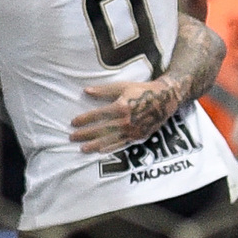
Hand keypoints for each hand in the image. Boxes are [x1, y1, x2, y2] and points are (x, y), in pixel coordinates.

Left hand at [70, 77, 185, 154]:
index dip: (84, 119)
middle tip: (72, 137)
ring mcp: (132, 131)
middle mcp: (126, 121)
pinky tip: (100, 151)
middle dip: (85, 134)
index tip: (73, 123)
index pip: (97, 115)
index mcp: (121, 107)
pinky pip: (121, 144)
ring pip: (109, 140)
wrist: (166, 99)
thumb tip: (86, 91)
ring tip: (82, 148)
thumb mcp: (124, 86)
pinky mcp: (138, 137)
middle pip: (101, 130)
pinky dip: (110, 148)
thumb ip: (104, 90)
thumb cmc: (143, 90)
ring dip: (94, 145)